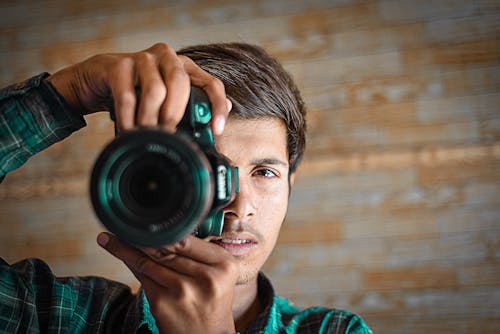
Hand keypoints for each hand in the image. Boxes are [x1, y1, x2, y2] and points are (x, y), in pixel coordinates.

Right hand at [46, 42, 230, 133]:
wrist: (94, 82)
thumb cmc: (136, 94)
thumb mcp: (164, 103)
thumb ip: (186, 110)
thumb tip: (211, 125)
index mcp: (185, 67)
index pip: (211, 83)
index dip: (217, 106)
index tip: (216, 130)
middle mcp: (167, 57)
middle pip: (181, 83)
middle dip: (175, 114)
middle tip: (168, 136)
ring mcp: (142, 58)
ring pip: (155, 90)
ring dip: (150, 119)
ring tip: (146, 136)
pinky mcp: (118, 64)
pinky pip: (127, 96)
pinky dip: (128, 118)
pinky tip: (128, 131)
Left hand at [97, 232, 237, 333]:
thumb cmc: (212, 302)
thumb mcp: (219, 275)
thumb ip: (199, 254)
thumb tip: (166, 230)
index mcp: (224, 265)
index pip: (188, 240)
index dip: (164, 229)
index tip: (147, 220)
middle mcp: (205, 277)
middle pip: (167, 248)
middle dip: (141, 235)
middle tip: (122, 224)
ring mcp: (183, 291)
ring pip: (149, 260)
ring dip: (125, 247)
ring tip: (110, 237)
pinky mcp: (163, 303)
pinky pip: (142, 276)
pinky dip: (129, 262)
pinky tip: (119, 253)